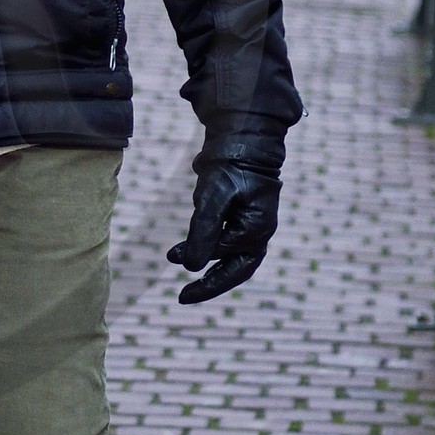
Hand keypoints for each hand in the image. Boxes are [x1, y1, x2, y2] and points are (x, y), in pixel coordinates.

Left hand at [168, 133, 282, 304]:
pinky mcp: (241, 216)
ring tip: (175, 262)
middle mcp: (258, 232)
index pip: (227, 259)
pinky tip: (183, 247)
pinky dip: (206, 246)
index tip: (180, 283)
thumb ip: (203, 231)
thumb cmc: (230, 166)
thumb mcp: (213, 197)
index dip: (204, 274)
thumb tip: (191, 267)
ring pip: (229, 256)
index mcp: (257, 230)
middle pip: (236, 270)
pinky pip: (224, 241)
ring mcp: (251, 225)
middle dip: (210, 284)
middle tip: (183, 297)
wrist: (242, 137)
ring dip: (205, 262)